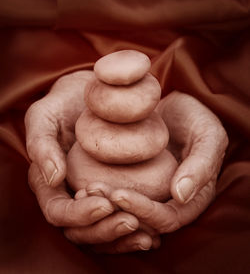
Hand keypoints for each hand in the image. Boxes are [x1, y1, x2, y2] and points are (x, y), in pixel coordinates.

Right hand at [25, 71, 158, 252]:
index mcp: (48, 183)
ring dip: (123, 237)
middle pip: (82, 230)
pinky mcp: (113, 188)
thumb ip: (41, 145)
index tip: (104, 205)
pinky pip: (122, 215)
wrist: (88, 94)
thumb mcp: (44, 117)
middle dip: (105, 231)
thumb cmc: (62, 103)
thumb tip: (53, 178)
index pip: (58, 212)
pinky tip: (155, 227)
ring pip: (103, 229)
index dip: (79, 215)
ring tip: (149, 235)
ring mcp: (92, 194)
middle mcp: (69, 194)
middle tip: (132, 221)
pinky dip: (137, 224)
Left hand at [87, 91, 228, 232]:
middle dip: (116, 211)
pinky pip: (117, 191)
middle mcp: (169, 201)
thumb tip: (180, 196)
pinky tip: (84, 182)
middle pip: (142, 221)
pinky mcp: (135, 179)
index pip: (167, 219)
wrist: (178, 104)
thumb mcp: (208, 136)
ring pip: (125, 212)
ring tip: (84, 189)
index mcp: (191, 199)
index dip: (143, 211)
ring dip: (104, 206)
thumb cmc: (198, 118)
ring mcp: (151, 191)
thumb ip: (201, 166)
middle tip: (92, 192)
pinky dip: (102, 193)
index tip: (119, 194)